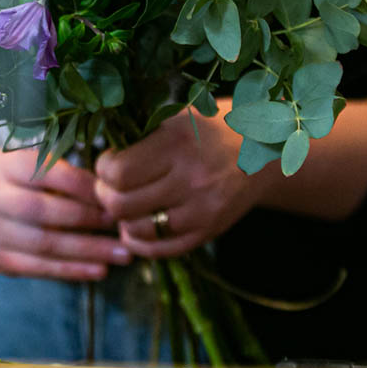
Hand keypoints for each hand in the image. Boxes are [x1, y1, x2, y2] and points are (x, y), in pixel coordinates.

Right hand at [0, 141, 132, 280]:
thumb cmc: (14, 178)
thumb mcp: (30, 162)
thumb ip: (63, 174)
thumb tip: (112, 189)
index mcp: (8, 167)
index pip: (48, 174)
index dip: (84, 186)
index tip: (116, 193)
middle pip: (46, 211)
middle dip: (90, 220)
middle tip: (125, 226)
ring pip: (45, 244)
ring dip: (88, 251)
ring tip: (123, 254)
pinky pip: (38, 268)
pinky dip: (71, 271)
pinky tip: (99, 271)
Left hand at [95, 108, 257, 258]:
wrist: (266, 149)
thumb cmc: (214, 126)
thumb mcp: (179, 117)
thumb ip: (142, 137)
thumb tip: (101, 162)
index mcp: (178, 143)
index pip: (118, 172)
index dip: (103, 169)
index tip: (108, 162)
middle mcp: (191, 179)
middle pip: (122, 205)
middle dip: (106, 196)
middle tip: (109, 186)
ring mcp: (202, 209)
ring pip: (137, 230)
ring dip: (122, 220)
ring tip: (125, 204)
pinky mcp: (209, 231)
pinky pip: (161, 250)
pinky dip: (140, 242)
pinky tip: (136, 227)